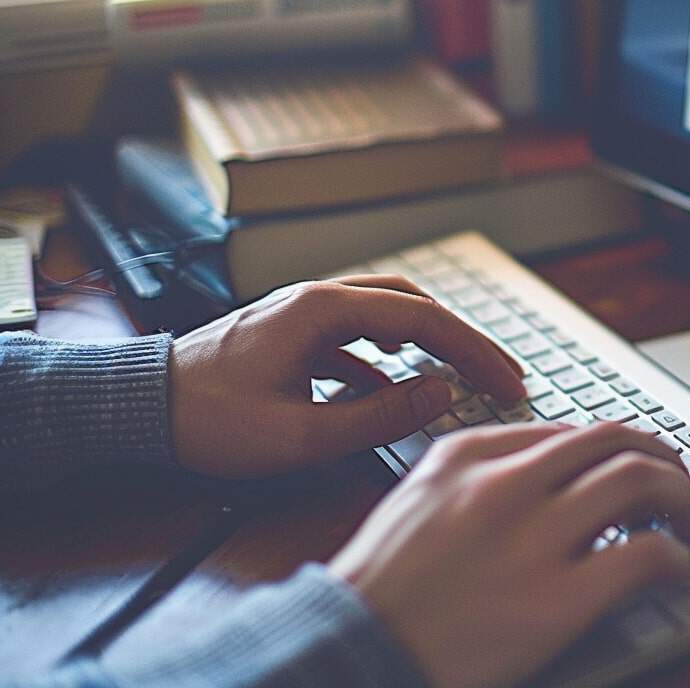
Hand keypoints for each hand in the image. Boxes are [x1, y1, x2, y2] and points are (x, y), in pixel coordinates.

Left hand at [168, 275, 524, 476]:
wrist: (136, 408)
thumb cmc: (211, 421)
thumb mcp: (301, 436)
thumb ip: (378, 416)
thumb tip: (442, 395)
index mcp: (324, 310)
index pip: (424, 319)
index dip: (475, 351)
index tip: (509, 382)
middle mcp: (318, 297)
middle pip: (413, 305)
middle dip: (463, 339)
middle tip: (501, 373)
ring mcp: (302, 312)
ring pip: (387, 311)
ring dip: (429, 340)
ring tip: (462, 374)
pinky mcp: (289, 333)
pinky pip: (356, 333)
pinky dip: (389, 355)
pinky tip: (395, 387)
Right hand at [329, 421, 689, 687]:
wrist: (351, 656)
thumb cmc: (377, 594)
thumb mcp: (414, 504)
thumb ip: (474, 479)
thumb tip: (546, 477)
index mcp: (465, 455)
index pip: (567, 432)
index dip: (613, 451)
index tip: (631, 469)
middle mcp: (504, 483)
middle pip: (614, 441)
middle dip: (661, 460)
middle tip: (679, 486)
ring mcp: (532, 538)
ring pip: (640, 480)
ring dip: (681, 497)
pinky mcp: (557, 601)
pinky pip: (645, 556)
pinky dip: (675, 557)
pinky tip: (676, 568)